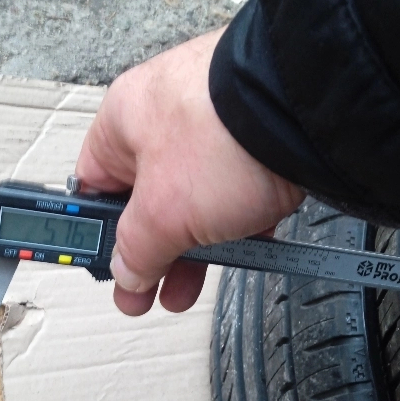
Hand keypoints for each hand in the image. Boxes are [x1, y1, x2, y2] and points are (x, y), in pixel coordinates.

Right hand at [75, 28, 303, 315]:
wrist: (305, 109)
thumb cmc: (224, 136)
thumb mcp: (163, 211)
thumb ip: (136, 249)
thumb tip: (127, 271)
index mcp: (122, 122)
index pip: (94, 188)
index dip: (98, 236)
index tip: (108, 270)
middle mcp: (164, 118)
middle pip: (145, 200)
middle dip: (149, 254)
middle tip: (147, 291)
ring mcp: (213, 127)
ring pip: (192, 200)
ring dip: (191, 249)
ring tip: (190, 287)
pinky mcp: (255, 141)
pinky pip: (234, 191)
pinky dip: (234, 225)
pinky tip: (243, 254)